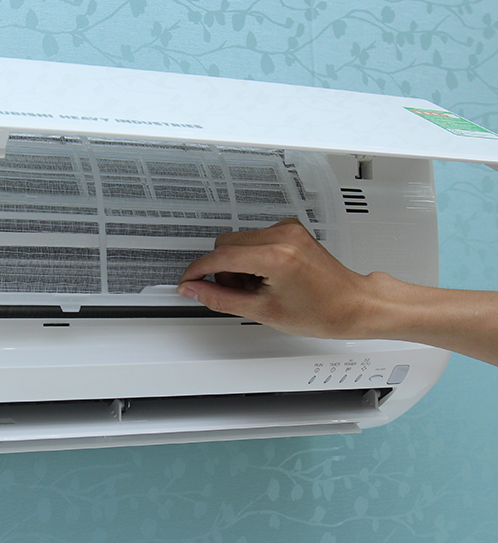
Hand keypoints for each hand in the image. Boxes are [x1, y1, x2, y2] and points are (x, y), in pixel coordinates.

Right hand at [176, 219, 372, 338]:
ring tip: (257, 288)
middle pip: (225, 244)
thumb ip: (221, 299)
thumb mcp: (264, 312)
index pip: (221, 257)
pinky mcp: (291, 230)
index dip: (198, 272)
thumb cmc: (323, 311)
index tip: (188, 282)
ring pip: (238, 241)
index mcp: (277, 256)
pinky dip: (251, 258)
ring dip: (237, 265)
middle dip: (222, 270)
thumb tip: (195, 290)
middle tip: (236, 293)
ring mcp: (288, 230)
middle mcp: (282, 235)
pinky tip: (265, 277)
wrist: (355, 305)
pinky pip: (254, 239)